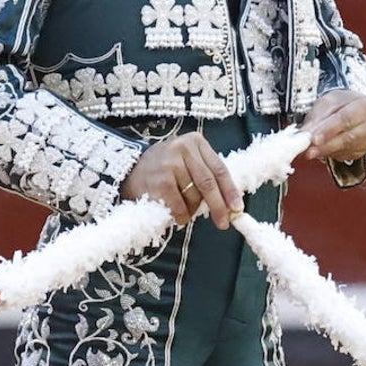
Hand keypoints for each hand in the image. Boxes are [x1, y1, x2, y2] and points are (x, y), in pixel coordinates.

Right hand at [120, 133, 244, 229]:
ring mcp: (170, 164)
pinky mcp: (160, 181)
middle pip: (209, 183)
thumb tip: (230, 203)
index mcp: (195, 142)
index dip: (230, 190)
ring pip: (194, 196)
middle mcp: (183, 148)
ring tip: (186, 212)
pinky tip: (177, 216)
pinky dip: (181, 216)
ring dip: (193, 211)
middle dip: (219, 206)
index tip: (238, 208)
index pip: (219, 168)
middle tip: (224, 223)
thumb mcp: (186, 160)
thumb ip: (206, 174)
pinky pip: (180, 206)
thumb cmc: (164, 168)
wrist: (128, 169)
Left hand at [300, 90, 365, 161]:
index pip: (347, 118)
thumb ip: (317, 118)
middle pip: (349, 137)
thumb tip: (306, 134)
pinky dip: (333, 154)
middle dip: (326, 145)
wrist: (351, 108)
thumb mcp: (326, 103)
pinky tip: (324, 149)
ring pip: (347, 149)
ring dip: (327, 151)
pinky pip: (347, 155)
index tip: (314, 139)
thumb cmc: (340, 104)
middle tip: (309, 150)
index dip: (329, 130)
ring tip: (310, 151)